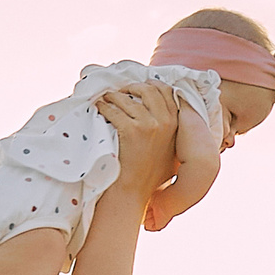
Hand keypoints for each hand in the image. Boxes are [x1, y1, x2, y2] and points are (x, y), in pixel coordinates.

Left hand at [96, 83, 178, 200]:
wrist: (134, 190)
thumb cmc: (149, 174)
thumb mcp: (168, 149)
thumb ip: (168, 129)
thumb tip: (160, 112)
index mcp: (175, 123)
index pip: (165, 92)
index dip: (151, 84)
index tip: (139, 86)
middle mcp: (164, 121)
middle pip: (148, 90)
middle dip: (132, 87)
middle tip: (120, 92)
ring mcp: (148, 125)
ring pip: (127, 99)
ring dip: (114, 96)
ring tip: (106, 99)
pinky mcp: (131, 130)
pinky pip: (114, 110)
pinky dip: (104, 107)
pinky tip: (99, 108)